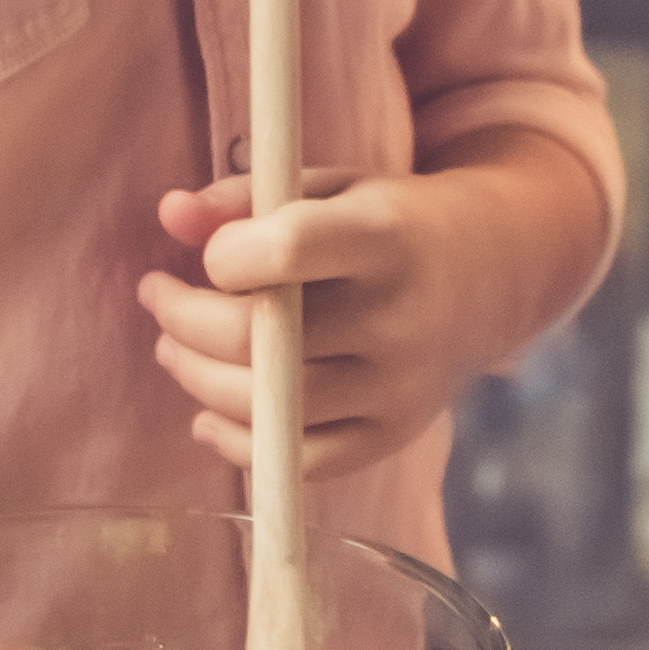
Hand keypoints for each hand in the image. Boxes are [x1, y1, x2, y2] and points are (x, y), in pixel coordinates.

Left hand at [142, 175, 483, 484]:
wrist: (490, 273)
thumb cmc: (388, 222)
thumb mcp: (328, 188)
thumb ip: (245, 197)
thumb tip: (170, 214)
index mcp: (387, 236)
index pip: (290, 251)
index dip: (226, 254)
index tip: (212, 252)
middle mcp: (400, 317)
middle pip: (263, 340)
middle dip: (184, 319)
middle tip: (158, 295)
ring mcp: (400, 386)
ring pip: (271, 407)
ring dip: (197, 377)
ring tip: (172, 348)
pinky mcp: (395, 434)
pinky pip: (302, 461)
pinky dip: (240, 444)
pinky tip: (208, 415)